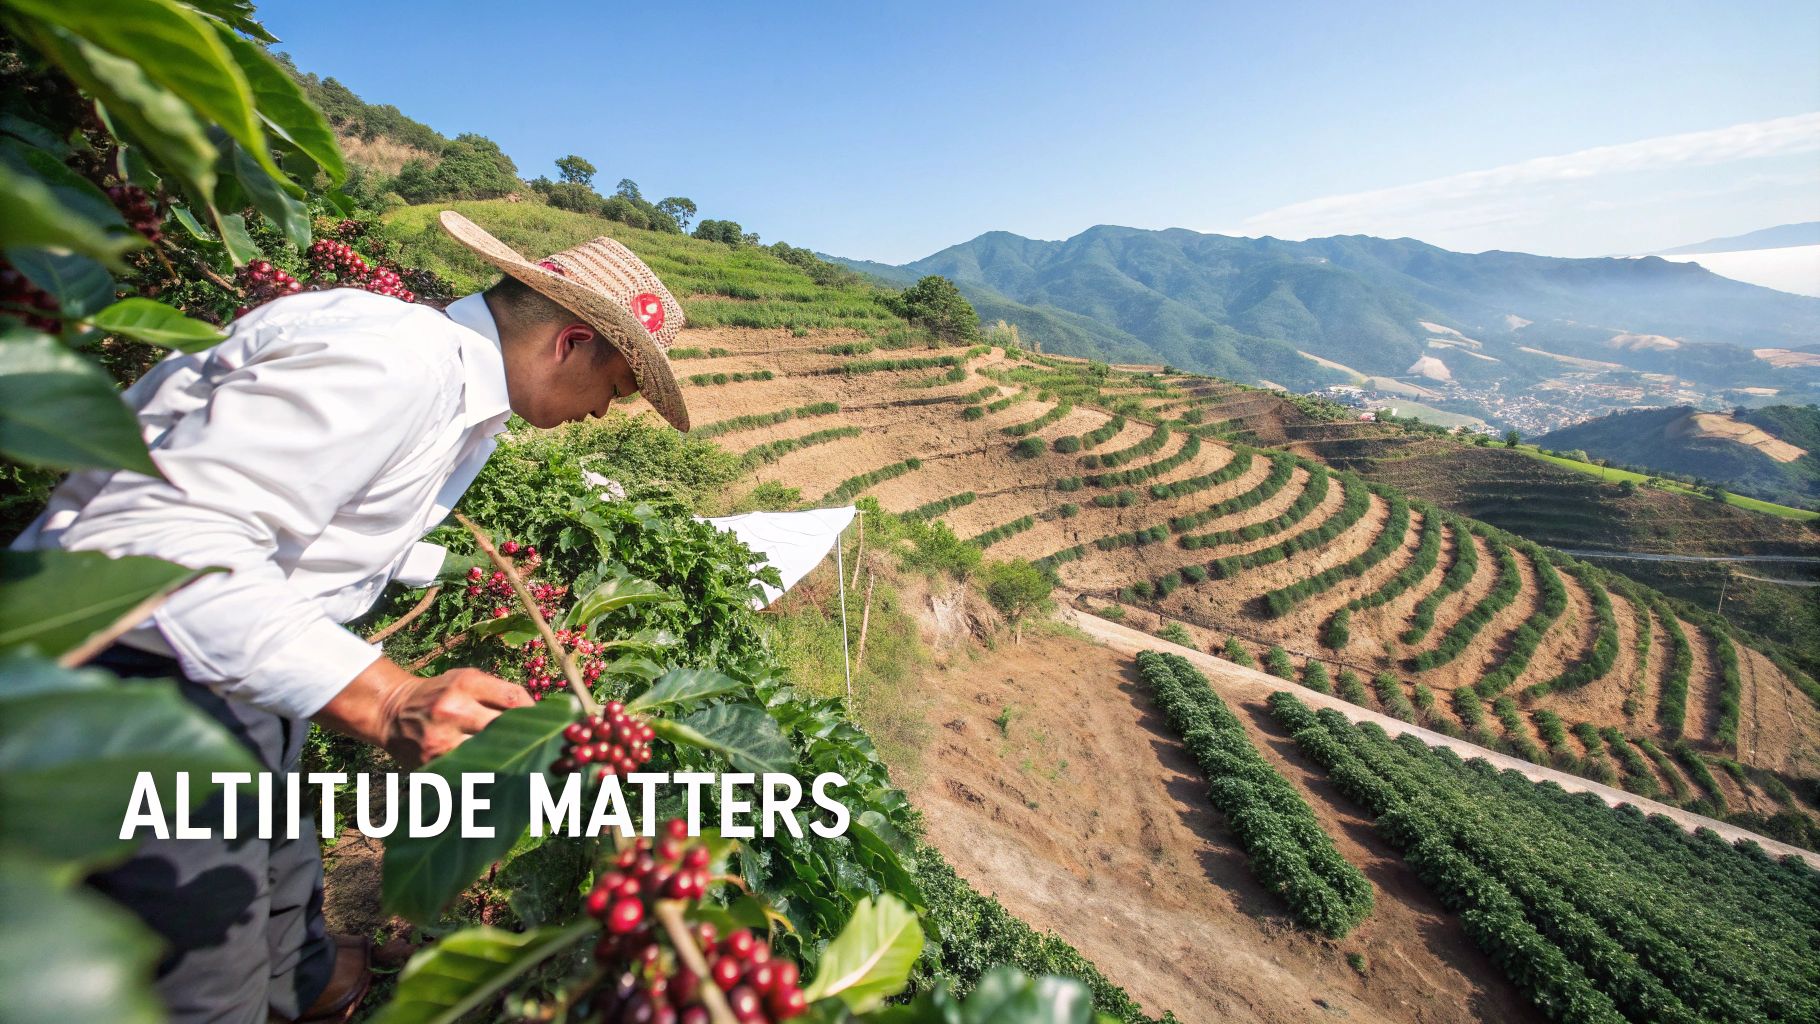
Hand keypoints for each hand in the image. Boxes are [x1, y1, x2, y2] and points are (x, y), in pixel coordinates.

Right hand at [317, 659, 531, 767]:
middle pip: (504, 730)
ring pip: (489, 757)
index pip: (514, 700)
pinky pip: (467, 774)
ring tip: (532, 771)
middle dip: (529, 742)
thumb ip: (502, 692)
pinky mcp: (432, 764)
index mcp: (465, 684)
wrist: (393, 711)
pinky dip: (486, 779)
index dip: (537, 716)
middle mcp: (453, 710)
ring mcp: (441, 740)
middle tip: (549, 752)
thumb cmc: (440, 693)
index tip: (552, 726)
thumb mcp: (467, 678)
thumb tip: (541, 714)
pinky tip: (503, 782)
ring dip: (511, 764)